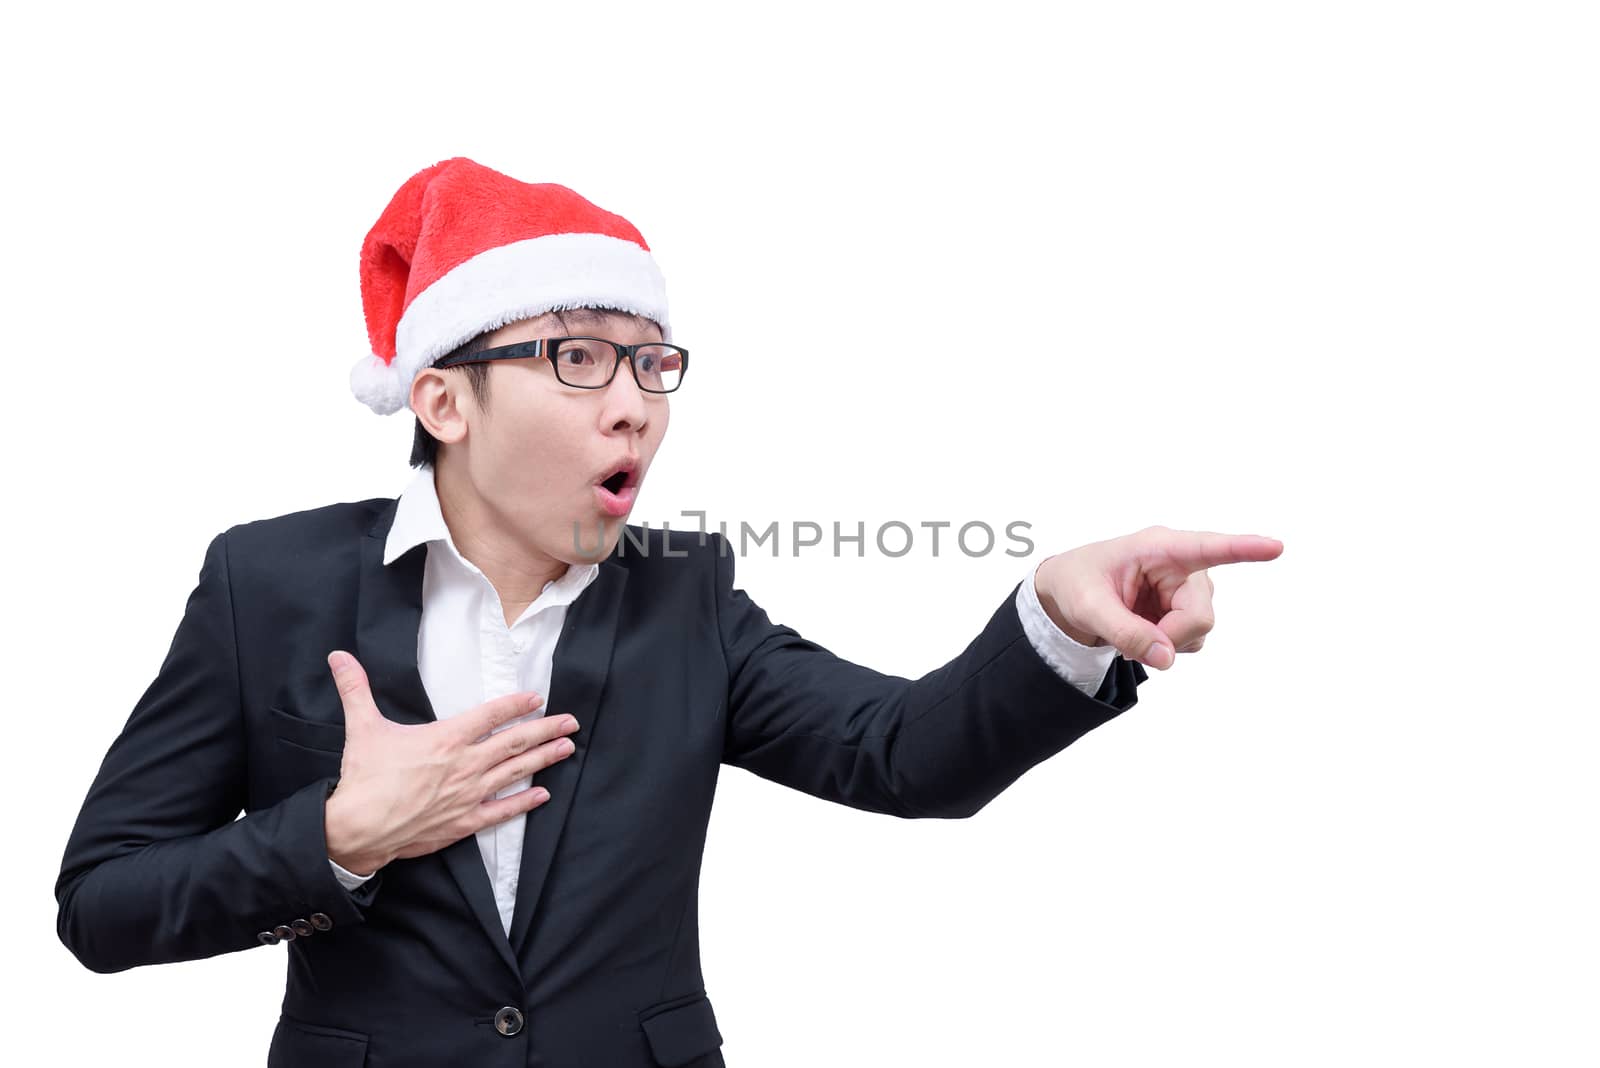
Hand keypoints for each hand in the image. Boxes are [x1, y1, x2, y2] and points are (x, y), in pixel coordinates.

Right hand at [321, 649, 580, 873]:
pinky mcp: (463, 822)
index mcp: (446, 739)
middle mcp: (465, 765)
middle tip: (571, 722)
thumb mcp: (362, 727)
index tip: (537, 698)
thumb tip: (338, 656)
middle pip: (514, 743)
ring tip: (566, 748)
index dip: (516, 705)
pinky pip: (501, 811)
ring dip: (543, 759)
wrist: (357, 829)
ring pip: (514, 773)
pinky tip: (542, 795)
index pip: (490, 715)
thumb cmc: (363, 778)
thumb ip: (355, 689)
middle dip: (545, 730)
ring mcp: (468, 795)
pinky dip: (524, 803)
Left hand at [1033, 525, 1283, 669]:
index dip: (1243, 548)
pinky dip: (1167, 646)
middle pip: (1200, 615)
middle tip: (1133, 645)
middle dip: (1170, 637)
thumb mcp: (1089, 608)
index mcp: (1159, 547)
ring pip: (1198, 630)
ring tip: (1130, 630)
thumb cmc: (1078, 584)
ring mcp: (1187, 589)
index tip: (1275, 547)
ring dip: (1166, 642)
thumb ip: (1124, 631)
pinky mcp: (1186, 609)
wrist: (1070, 592)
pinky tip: (1143, 634)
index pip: (1207, 548)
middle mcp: (1183, 565)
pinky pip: (1190, 640)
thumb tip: (1166, 658)